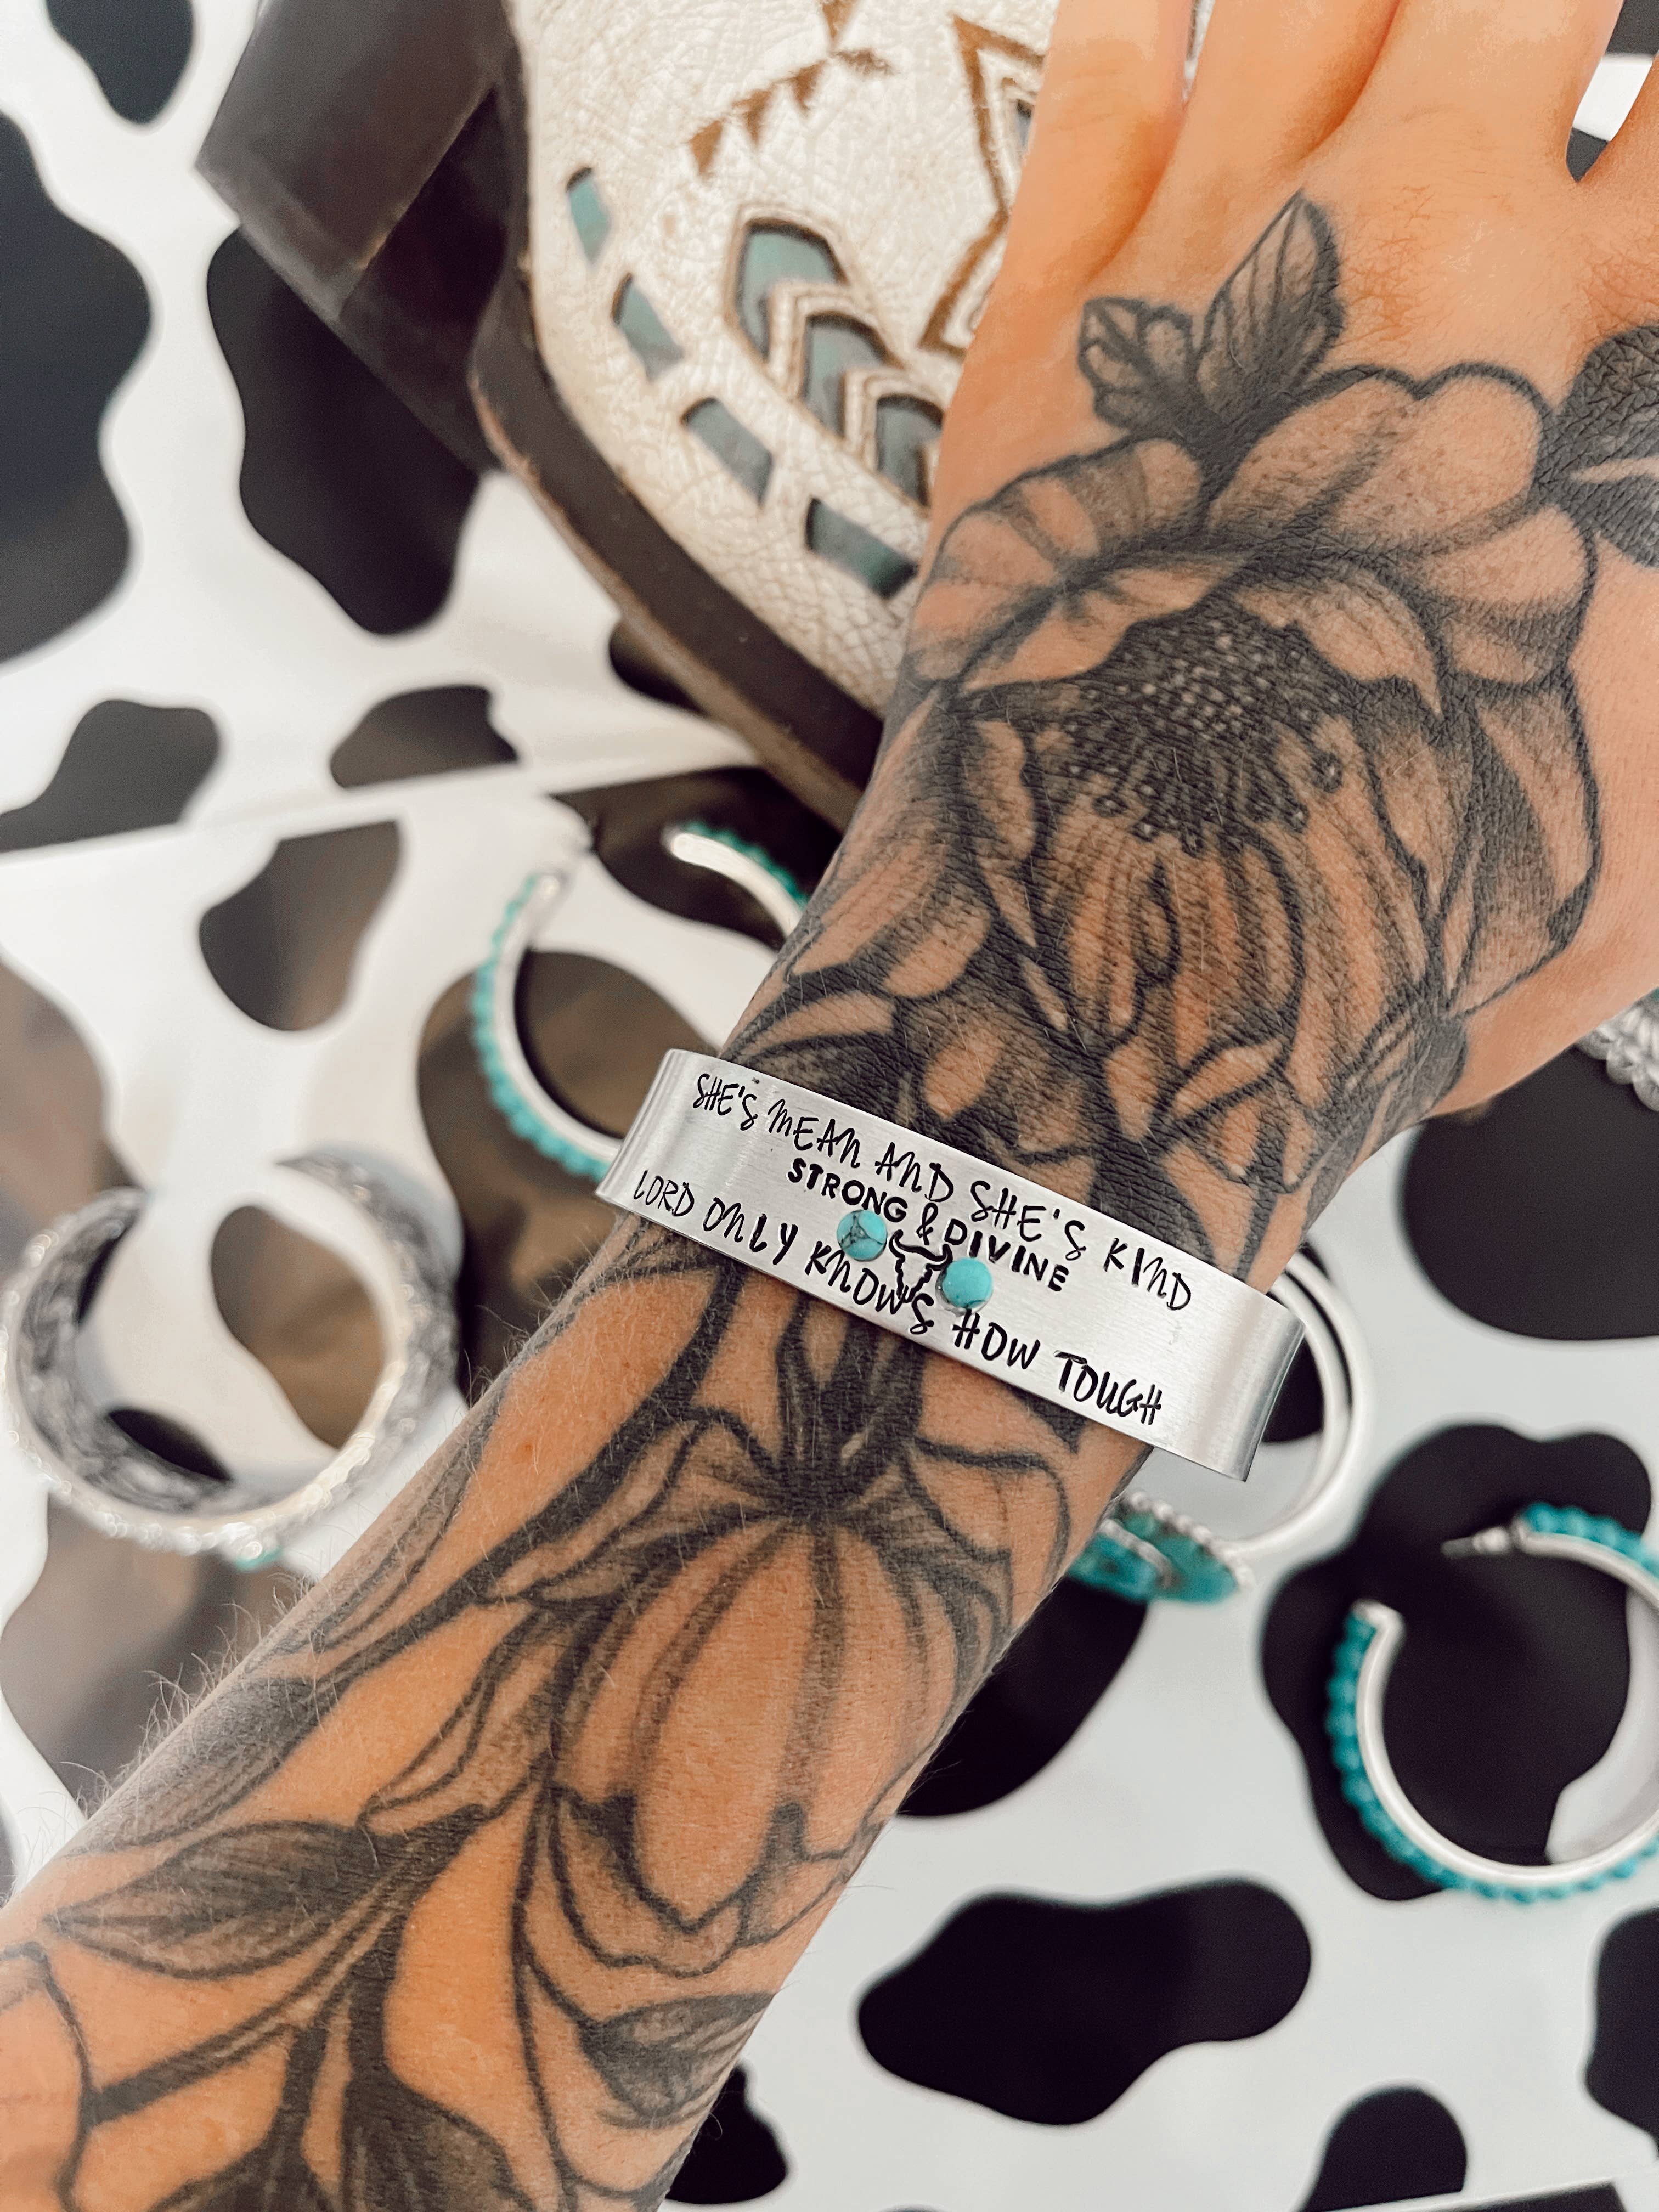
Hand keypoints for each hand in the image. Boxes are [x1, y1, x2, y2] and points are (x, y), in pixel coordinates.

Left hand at [736, 0, 1658, 1279]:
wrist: (1132, 943)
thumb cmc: (1386, 888)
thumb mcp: (1656, 781)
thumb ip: (1649, 614)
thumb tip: (1620, 513)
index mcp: (1578, 371)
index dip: (1651, 133)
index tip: (1634, 161)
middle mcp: (1401, 274)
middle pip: (1510, 5)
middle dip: (1536, 14)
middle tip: (1543, 43)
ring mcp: (1210, 279)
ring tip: (1424, 9)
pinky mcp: (1048, 335)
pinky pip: (1101, 94)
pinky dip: (1146, 17)